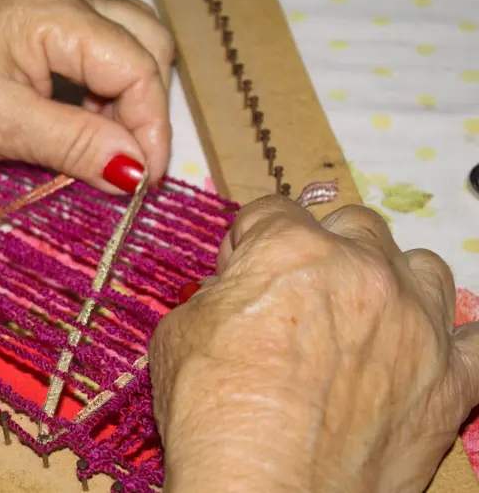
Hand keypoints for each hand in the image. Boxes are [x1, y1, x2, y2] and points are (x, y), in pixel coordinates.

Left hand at [0, 0, 174, 192]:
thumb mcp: (1, 126)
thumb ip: (75, 144)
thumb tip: (135, 172)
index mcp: (55, 14)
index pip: (138, 67)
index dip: (152, 127)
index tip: (143, 182)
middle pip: (146, 44)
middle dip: (147, 106)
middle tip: (129, 162)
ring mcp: (51, 8)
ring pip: (126, 47)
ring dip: (126, 101)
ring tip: (101, 148)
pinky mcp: (38, 25)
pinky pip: (96, 54)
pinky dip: (102, 93)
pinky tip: (81, 126)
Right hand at [150, 195, 478, 491]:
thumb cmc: (210, 417)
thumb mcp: (179, 335)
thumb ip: (214, 296)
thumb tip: (231, 295)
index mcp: (290, 250)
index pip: (272, 212)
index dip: (249, 241)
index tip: (240, 271)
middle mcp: (362, 270)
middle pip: (354, 224)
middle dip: (323, 250)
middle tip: (298, 295)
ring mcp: (415, 323)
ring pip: (421, 265)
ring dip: (390, 279)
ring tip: (363, 316)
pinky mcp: (450, 381)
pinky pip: (476, 338)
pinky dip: (451, 338)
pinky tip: (427, 347)